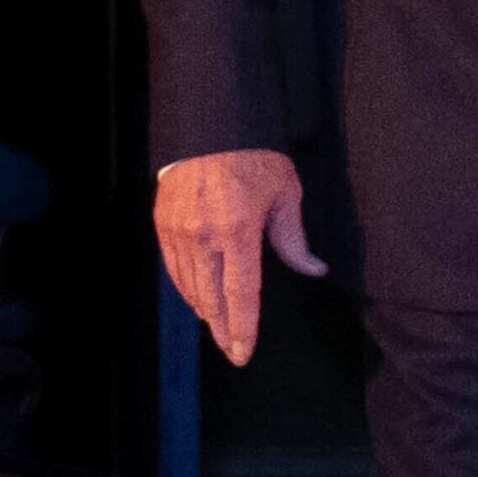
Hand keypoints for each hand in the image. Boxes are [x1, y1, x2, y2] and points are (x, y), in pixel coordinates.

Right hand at [155, 150, 321, 365]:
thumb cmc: (253, 155)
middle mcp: (203, 236)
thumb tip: (314, 269)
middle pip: (212, 300)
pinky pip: (174, 268)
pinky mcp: (162, 224)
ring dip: (206, 311)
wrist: (209, 124)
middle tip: (232, 352)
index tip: (243, 352)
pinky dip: (187, 289)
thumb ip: (294, 238)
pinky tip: (199, 300)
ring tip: (220, 327)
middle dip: (223, 330)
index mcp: (238, 231)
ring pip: (190, 287)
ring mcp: (178, 231)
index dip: (243, 328)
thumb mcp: (284, 191)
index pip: (241, 294)